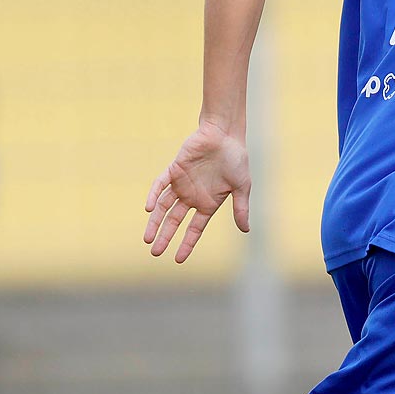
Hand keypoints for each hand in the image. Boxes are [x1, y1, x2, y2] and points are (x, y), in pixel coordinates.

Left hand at [144, 121, 250, 262]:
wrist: (225, 135)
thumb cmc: (236, 159)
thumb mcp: (242, 187)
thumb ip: (241, 209)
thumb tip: (246, 230)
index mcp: (208, 203)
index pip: (194, 228)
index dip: (186, 243)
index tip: (178, 259)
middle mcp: (192, 196)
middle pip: (175, 221)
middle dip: (165, 237)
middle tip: (155, 253)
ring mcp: (181, 184)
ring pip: (164, 207)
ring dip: (155, 222)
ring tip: (147, 239)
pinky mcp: (174, 170)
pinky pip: (160, 184)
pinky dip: (154, 195)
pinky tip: (149, 208)